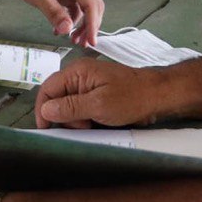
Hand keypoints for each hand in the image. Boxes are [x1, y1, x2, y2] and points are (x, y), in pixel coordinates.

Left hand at [0, 0, 103, 46]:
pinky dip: (70, 20)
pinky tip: (61, 30)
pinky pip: (73, 8)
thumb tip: (67, 29)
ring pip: (84, 8)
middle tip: (84, 44)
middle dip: (91, 25)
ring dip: (82, 24)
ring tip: (74, 40)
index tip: (91, 40)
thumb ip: (53, 12)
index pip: (91, 2)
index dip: (93, 23)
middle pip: (92, 5)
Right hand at [35, 59, 164, 128]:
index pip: (48, 88)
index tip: (45, 129)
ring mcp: (88, 85)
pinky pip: (81, 107)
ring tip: (91, 125)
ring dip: (74, 119)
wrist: (158, 96)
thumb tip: (45, 110)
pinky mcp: (96, 94)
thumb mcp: (98, 105)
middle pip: (57, 97)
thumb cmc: (131, 98)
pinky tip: (94, 124)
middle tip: (80, 127)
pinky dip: (83, 117)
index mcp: (77, 72)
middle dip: (63, 116)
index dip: (43, 109)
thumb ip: (70, 107)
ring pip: (68, 105)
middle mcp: (79, 75)